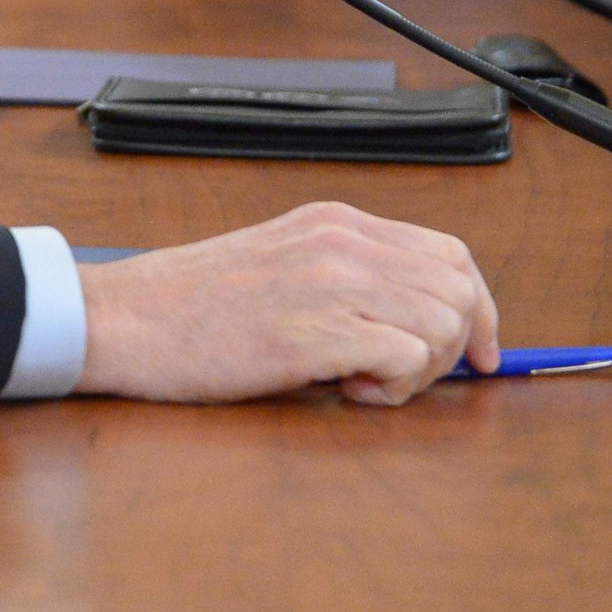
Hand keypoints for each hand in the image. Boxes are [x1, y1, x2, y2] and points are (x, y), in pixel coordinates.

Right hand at [76, 201, 499, 405]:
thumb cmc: (195, 305)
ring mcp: (331, 283)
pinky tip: (343, 390)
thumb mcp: (281, 260)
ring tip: (362, 382)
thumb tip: (418, 318)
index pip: (450, 252)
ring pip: (442, 326)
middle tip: (405, 376)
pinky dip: (391, 390)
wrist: (130, 319)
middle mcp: (342, 243)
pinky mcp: (317, 332)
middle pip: (459, 289)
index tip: (480, 351)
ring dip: (418, 372)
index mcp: (335, 222)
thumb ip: (345, 273)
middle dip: (454, 345)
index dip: (480, 308)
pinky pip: (406, 359)